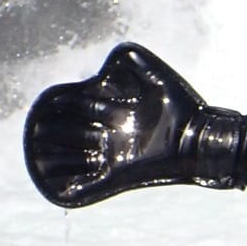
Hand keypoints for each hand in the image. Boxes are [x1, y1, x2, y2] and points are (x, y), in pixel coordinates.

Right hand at [24, 43, 246, 207]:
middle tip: (49, 128)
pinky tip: (64, 189)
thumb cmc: (183, 106)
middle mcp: (111, 137)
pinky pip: (94, 187)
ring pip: (76, 160)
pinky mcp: (122, 176)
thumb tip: (112, 56)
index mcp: (115, 113)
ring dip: (62, 155)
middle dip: (60, 130)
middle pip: (71, 134)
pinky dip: (78, 188)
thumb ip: (136, 62)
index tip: (56, 100)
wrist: (200, 135)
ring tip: (46, 152)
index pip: (78, 108)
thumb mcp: (157, 78)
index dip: (67, 103)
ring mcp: (115, 157)